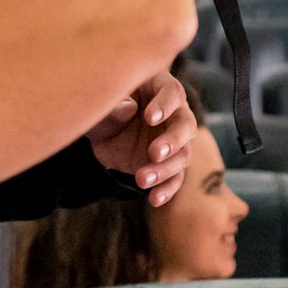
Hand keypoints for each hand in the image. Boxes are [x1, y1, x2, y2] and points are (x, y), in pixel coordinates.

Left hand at [83, 71, 199, 206]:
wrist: (102, 132)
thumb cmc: (105, 109)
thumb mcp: (102, 107)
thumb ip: (113, 108)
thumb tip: (128, 110)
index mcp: (160, 87)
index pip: (172, 92)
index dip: (164, 105)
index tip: (150, 117)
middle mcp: (174, 113)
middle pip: (185, 125)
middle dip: (173, 140)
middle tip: (155, 152)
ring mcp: (174, 140)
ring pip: (182, 155)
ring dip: (165, 169)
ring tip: (141, 179)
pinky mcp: (168, 164)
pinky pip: (175, 178)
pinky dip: (167, 189)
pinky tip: (154, 199)